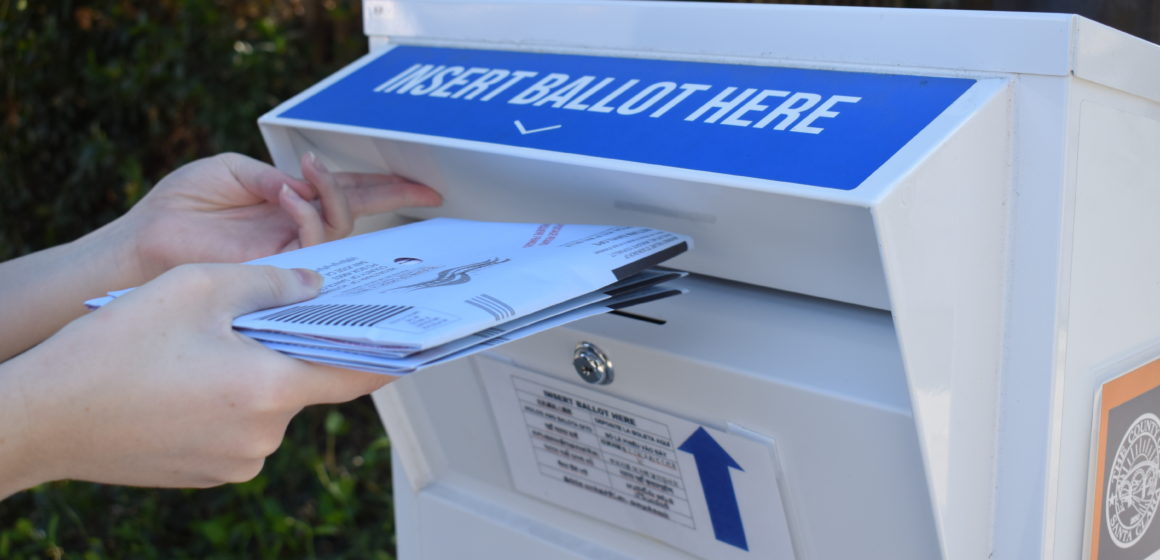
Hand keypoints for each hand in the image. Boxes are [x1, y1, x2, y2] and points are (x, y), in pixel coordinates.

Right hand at [0, 264, 392, 493]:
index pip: (357, 374)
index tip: (416, 339)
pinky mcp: (207, 472)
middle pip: (304, 382)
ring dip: (253, 372)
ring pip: (268, 402)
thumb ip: (271, 282)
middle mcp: (264, 437)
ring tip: (202, 345)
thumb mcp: (198, 288)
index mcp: (272, 391)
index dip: (388, 352)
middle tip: (256, 315)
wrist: (44, 416)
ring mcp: (236, 462)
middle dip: (290, 346)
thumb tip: (315, 287)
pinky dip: (228, 398)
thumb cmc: (115, 350)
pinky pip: (238, 426)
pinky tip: (186, 376)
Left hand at [117, 151, 441, 283]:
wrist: (145, 241)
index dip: (387, 190)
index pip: (348, 196)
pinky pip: (313, 246)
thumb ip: (271, 177)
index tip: (424, 188)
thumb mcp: (229, 171)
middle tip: (416, 189)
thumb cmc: (179, 207)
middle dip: (390, 198)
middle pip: (357, 215)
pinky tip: (287, 195)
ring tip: (306, 173)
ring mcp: (290, 251)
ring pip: (340, 230)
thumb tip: (304, 183)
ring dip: (331, 195)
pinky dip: (307, 215)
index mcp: (290, 204)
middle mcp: (297, 231)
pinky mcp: (278, 268)